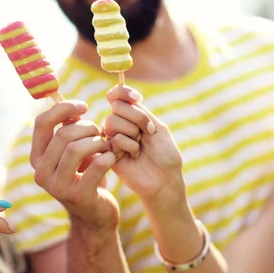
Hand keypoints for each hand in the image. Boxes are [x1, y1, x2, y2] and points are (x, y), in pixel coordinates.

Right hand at [31, 100, 119, 229]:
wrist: (95, 216)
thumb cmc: (85, 177)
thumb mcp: (75, 153)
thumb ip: (70, 131)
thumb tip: (72, 109)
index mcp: (36, 159)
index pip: (41, 123)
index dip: (62, 109)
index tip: (83, 107)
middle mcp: (41, 173)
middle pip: (62, 135)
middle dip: (86, 128)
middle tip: (100, 132)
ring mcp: (57, 186)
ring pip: (76, 148)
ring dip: (97, 142)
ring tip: (106, 146)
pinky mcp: (78, 196)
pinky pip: (96, 166)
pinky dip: (108, 157)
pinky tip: (112, 158)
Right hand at [103, 85, 185, 207]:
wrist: (163, 180)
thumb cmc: (165, 155)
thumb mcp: (157, 127)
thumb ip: (139, 111)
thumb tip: (120, 96)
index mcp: (133, 116)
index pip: (117, 96)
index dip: (123, 92)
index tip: (138, 99)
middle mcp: (120, 125)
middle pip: (116, 107)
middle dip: (137, 118)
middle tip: (147, 133)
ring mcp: (112, 138)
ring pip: (112, 122)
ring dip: (132, 134)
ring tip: (139, 148)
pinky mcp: (107, 153)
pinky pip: (114, 139)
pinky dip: (128, 147)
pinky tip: (132, 157)